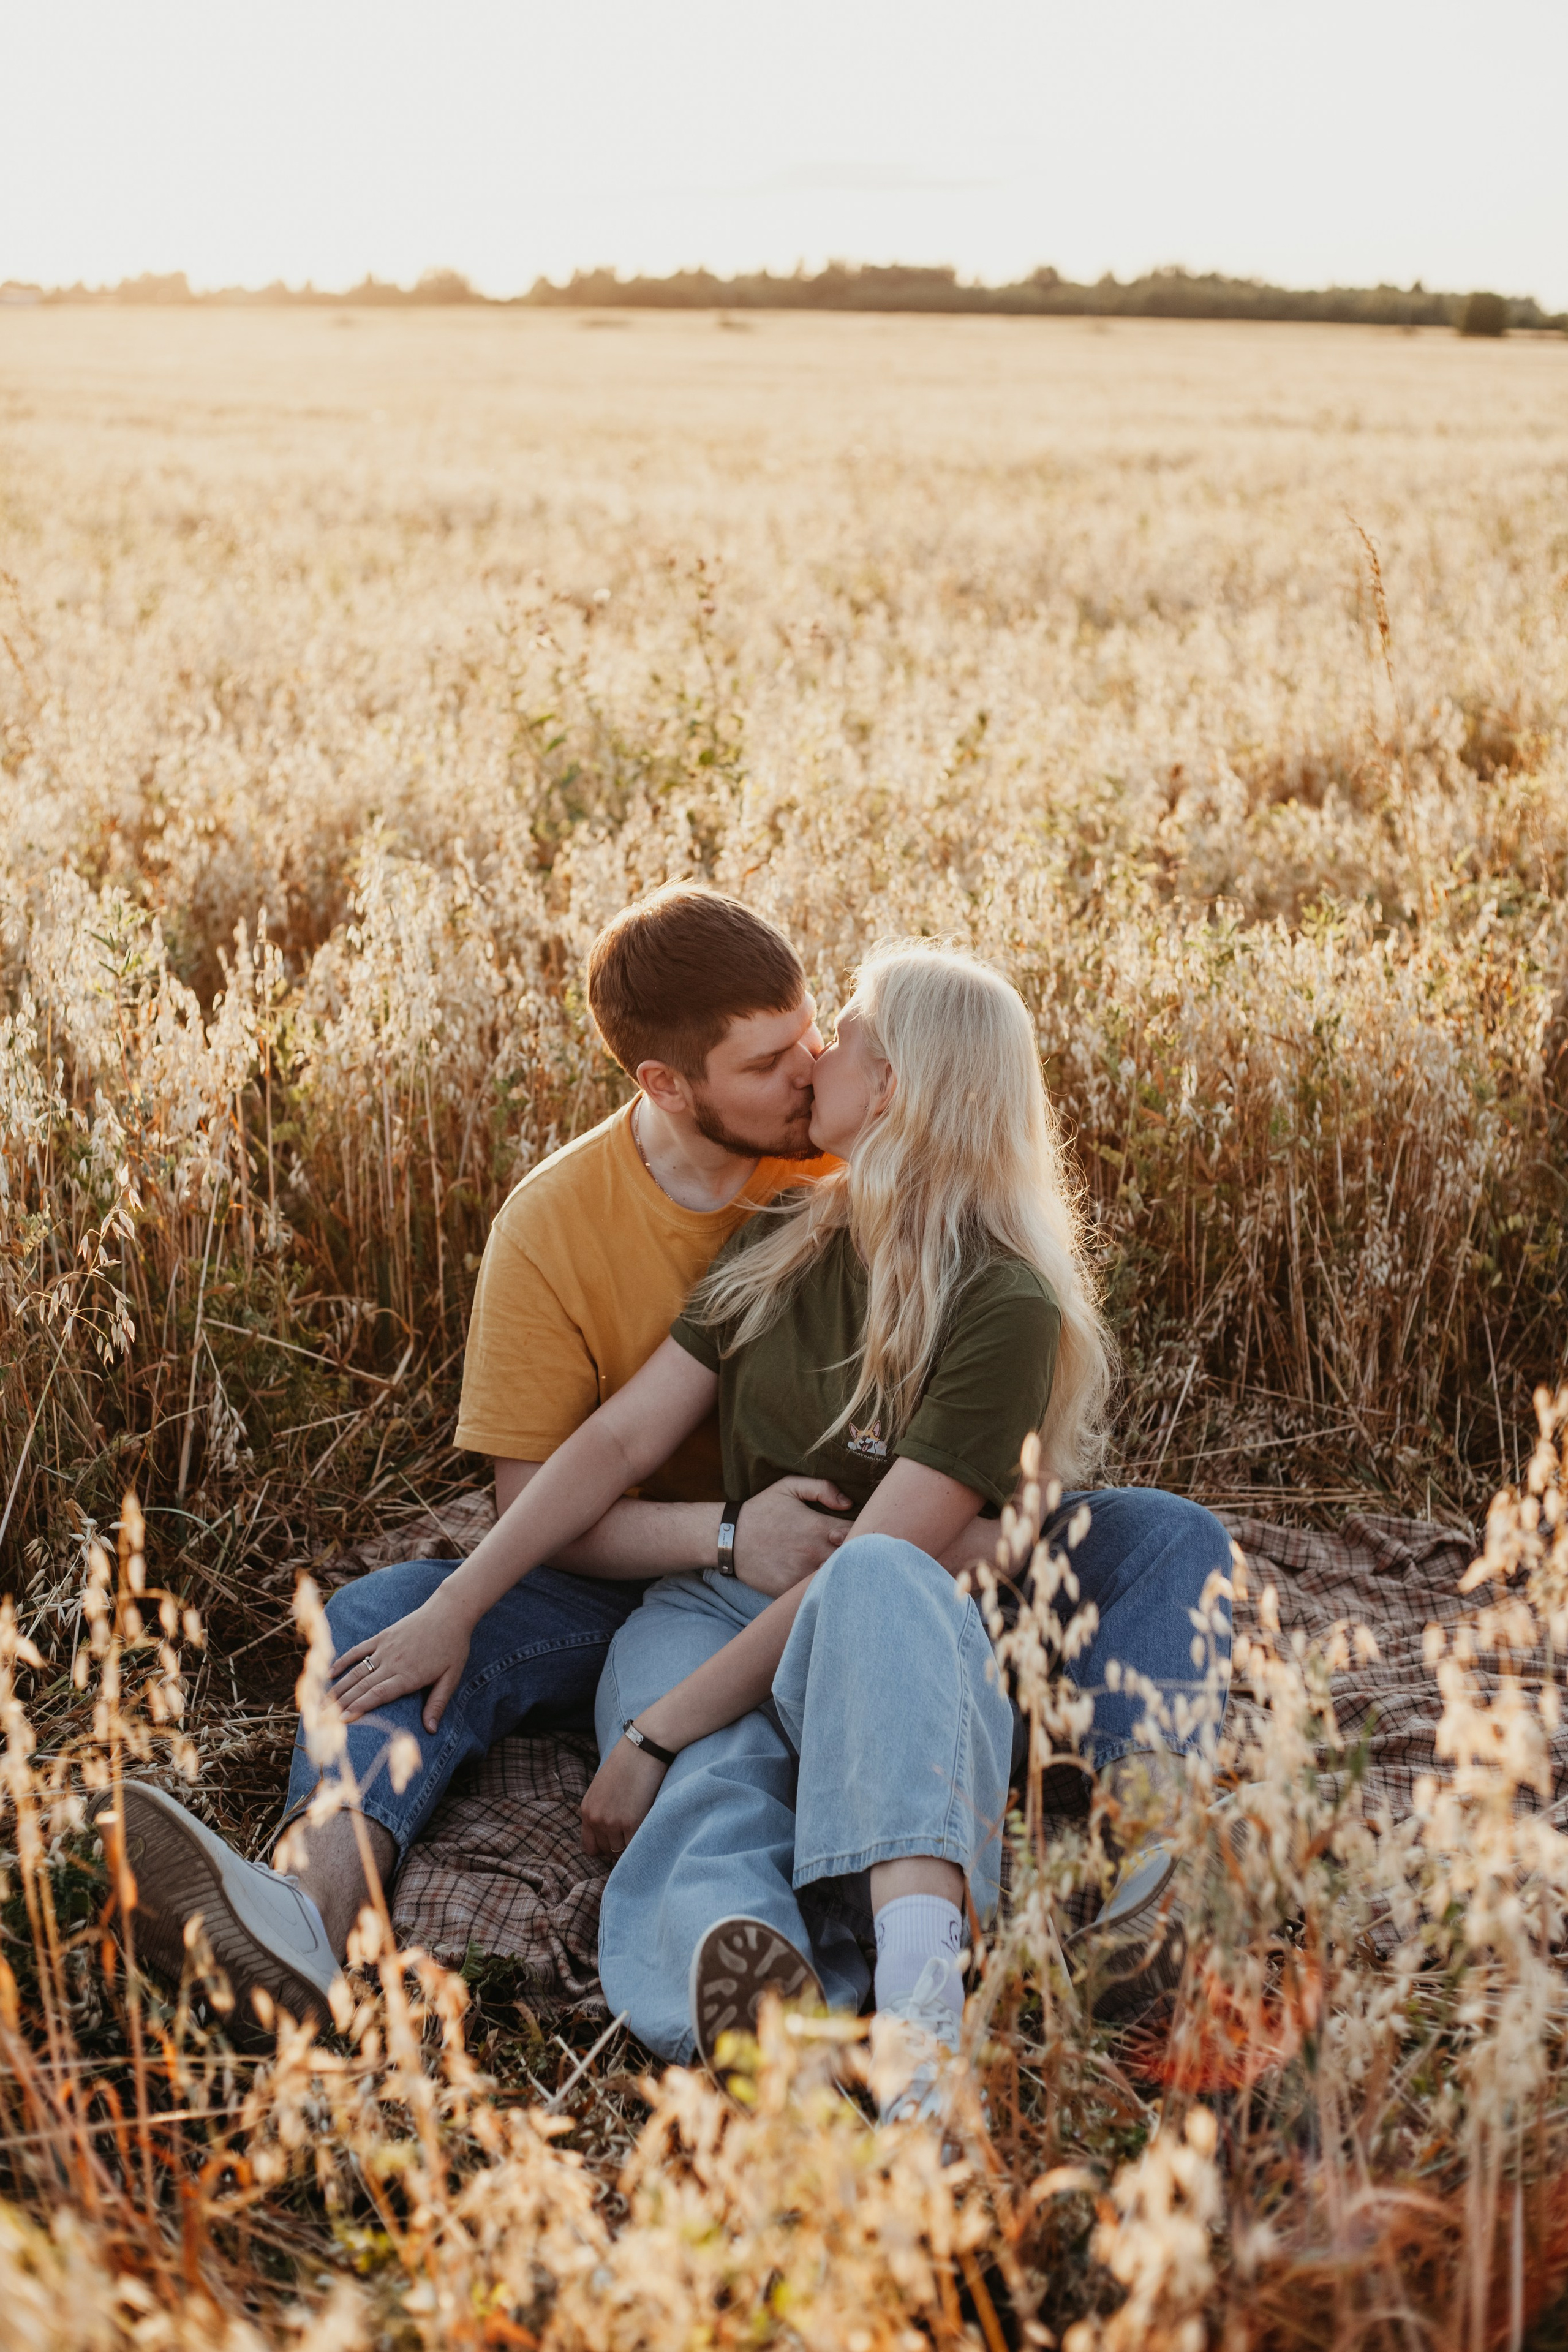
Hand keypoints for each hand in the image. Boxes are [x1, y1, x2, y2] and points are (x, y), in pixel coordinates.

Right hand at [330, 1600, 472, 1732]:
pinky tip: (331, 1672)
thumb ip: (438, 1703)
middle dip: (342, 1703)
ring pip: (357, 1670)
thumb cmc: (453, 1647)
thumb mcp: (451, 1677)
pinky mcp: (383, 1636)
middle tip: (323, 1718)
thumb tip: (431, 1730)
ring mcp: (385, 1648)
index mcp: (409, 1676)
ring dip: (339, 1686)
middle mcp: (393, 1663)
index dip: (359, 1707)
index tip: (342, 1721)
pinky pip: (359, 1650)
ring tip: (323, 1702)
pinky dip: (344, 1660)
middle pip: (363, 1685)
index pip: (378, 1695)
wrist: (450, 1612)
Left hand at [581, 1734, 670, 1858]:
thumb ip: (602, 1808)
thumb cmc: (627, 1763)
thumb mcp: (603, 1787)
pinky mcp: (631, 1823)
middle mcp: (596, 1819)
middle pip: (605, 1851)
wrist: (643, 1748)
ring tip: (641, 1831)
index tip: (617, 1842)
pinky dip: (642, 1841)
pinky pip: (635, 1846)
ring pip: (621, 1851)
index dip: (604, 1848)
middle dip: (618, 1847)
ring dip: (631, 1845)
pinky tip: (648, 1829)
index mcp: (587, 1810)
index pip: (590, 1847)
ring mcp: (612, 1823)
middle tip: (632, 1836)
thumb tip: (611, 1830)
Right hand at [732, 1475, 852, 1596]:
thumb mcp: (788, 1486)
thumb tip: (848, 1503)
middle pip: (853, 1560)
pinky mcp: (788, 1591)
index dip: (866, 1532)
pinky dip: (820, 1589)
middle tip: (857, 1551)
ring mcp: (801, 1575)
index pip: (860, 1533)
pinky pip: (813, 1594)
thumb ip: (822, 1487)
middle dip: (859, 1555)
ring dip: (842, 1574)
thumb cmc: (762, 1510)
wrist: (728, 1538)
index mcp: (818, 1528)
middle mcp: (813, 1554)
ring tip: (842, 1568)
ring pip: (835, 1579)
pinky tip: (821, 1582)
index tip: (862, 1531)